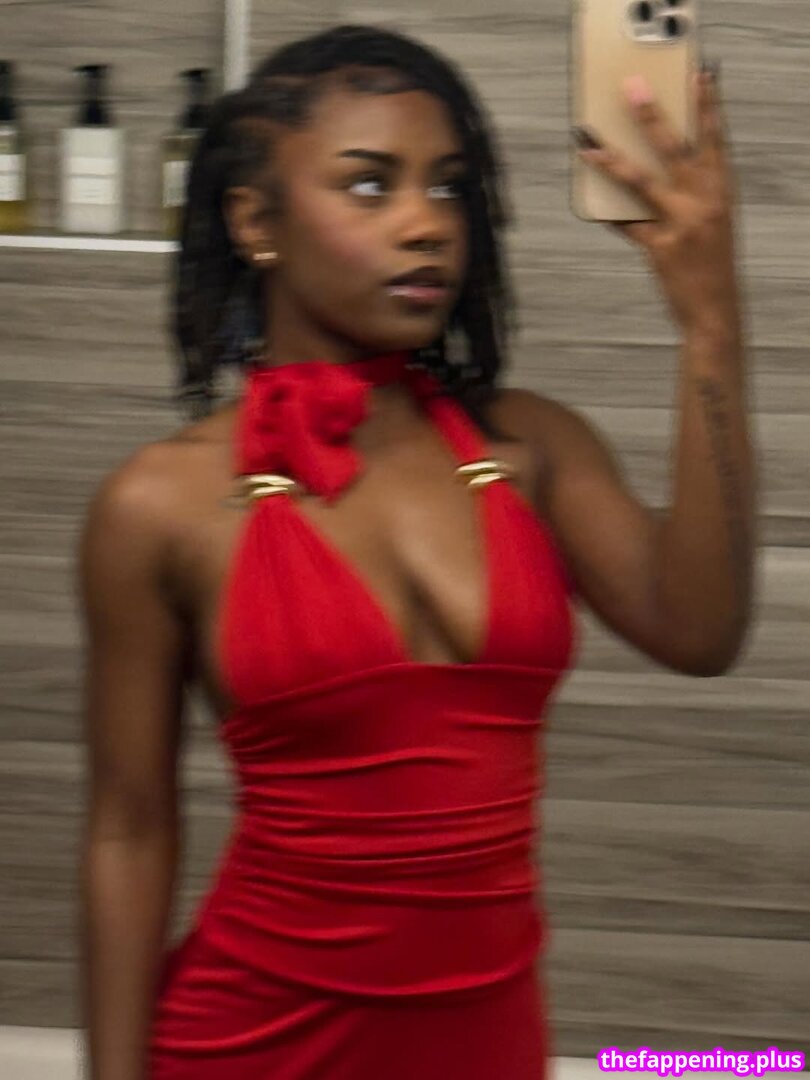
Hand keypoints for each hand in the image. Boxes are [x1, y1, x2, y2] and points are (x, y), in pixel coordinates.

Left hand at [576, 66, 740, 333]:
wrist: (715, 314)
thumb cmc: (711, 266)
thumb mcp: (712, 223)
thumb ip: (691, 195)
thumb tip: (649, 169)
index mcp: (723, 192)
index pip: (715, 140)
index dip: (708, 106)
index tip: (700, 76)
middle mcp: (705, 203)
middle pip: (674, 149)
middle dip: (652, 115)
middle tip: (633, 87)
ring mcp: (682, 225)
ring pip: (641, 181)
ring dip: (611, 159)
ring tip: (587, 142)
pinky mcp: (660, 248)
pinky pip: (626, 224)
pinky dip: (609, 213)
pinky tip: (591, 200)